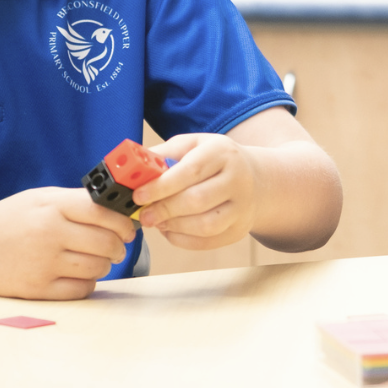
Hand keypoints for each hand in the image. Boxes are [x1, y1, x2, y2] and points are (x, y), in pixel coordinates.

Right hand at [0, 187, 133, 299]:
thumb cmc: (6, 222)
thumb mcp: (39, 199)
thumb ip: (75, 200)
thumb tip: (116, 206)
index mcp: (51, 207)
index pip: (104, 212)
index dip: (124, 221)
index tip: (128, 226)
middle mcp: (48, 234)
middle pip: (107, 242)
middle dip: (119, 245)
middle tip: (117, 245)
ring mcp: (43, 264)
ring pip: (98, 267)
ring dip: (105, 264)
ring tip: (97, 259)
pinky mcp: (37, 290)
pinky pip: (82, 289)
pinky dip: (88, 283)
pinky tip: (80, 274)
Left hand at [133, 133, 261, 250]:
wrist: (256, 178)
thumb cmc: (213, 161)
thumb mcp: (192, 145)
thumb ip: (163, 155)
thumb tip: (132, 171)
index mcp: (222, 152)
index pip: (191, 170)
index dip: (161, 186)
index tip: (139, 195)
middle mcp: (238, 178)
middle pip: (198, 200)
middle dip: (164, 209)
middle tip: (144, 214)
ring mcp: (242, 207)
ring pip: (205, 225)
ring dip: (174, 226)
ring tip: (158, 221)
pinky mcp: (239, 230)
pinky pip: (207, 242)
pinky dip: (182, 239)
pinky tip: (171, 229)